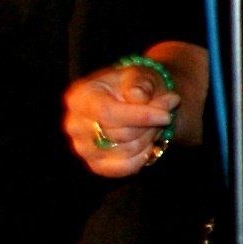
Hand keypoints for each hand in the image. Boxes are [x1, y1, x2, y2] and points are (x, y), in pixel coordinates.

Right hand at [65, 59, 178, 176]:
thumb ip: (139, 83)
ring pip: (126, 151)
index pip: (107, 113)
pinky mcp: (96, 164)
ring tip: (154, 125)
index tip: (167, 115)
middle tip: (165, 113)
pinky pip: (125, 168)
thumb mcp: (140, 75)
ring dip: (149, 139)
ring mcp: (82, 147)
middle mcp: (75, 124)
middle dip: (150, 125)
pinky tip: (148, 142)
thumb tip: (137, 96)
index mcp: (80, 97)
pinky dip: (143, 156)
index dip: (140, 116)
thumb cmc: (135, 86)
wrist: (136, 102)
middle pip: (120, 134)